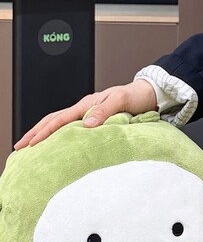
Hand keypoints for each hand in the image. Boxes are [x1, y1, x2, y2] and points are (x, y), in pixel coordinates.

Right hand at [13, 79, 157, 148]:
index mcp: (86, 104)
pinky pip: (69, 126)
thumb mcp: (120, 102)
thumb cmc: (134, 97)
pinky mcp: (92, 119)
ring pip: (58, 123)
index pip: (59, 119)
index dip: (44, 132)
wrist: (146, 94)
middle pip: (52, 120)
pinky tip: (53, 143)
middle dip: (34, 133)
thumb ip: (104, 111)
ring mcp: (86, 113)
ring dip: (42, 133)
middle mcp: (83, 108)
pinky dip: (56, 134)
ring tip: (29, 146)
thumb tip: (86, 124)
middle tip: (19, 147)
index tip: (30, 144)